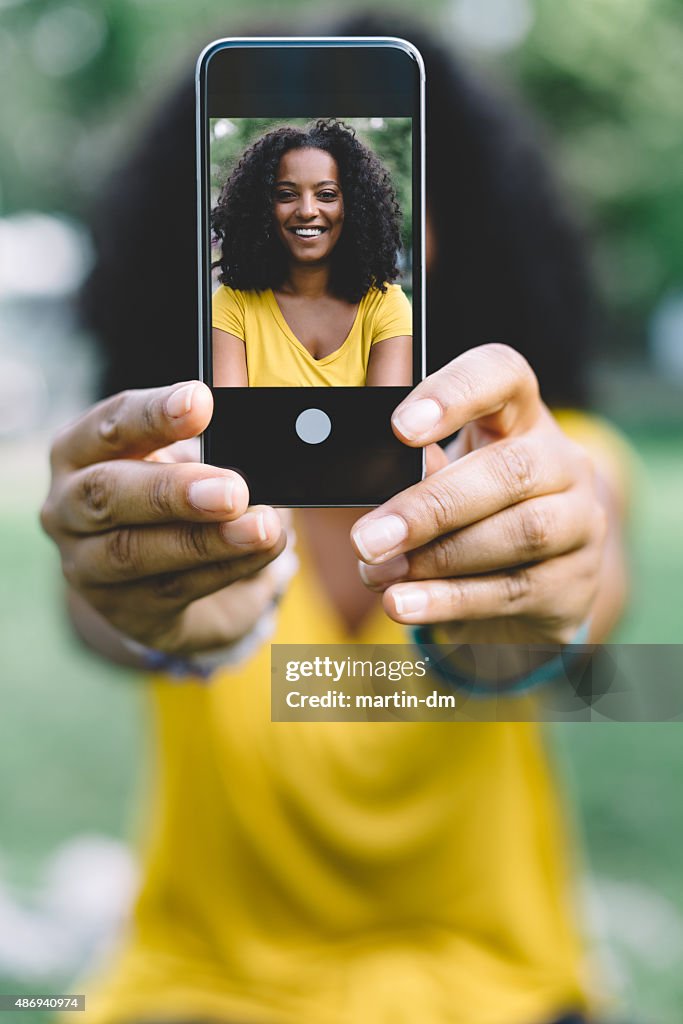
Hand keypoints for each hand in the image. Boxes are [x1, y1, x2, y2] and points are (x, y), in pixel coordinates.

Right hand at [41, 381, 287, 655]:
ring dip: (206, 539)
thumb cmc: (166, 497)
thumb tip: (266, 450)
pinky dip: (225, 567)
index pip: (110, 424)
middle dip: (174, 490)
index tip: (201, 401)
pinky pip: (173, 588)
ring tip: (260, 528)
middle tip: (233, 490)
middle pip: (109, 493)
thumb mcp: (179, 463)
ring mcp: (86, 563)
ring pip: (136, 551)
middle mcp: (68, 505)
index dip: (154, 414)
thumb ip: (212, 450)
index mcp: (80, 450)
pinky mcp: (122, 607)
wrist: (144, 578)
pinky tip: (261, 551)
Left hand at [352, 345, 609, 646]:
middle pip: (510, 468)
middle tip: (367, 538)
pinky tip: (405, 606)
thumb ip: (413, 474)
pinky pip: (514, 590)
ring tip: (379, 576)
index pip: (503, 374)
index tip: (400, 427)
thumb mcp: (440, 481)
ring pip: (520, 533)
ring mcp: (580, 521)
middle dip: (430, 506)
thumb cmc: (469, 515)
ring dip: (439, 558)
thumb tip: (368, 491)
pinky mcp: (576, 581)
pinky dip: (451, 601)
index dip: (455, 393)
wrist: (529, 585)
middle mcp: (562, 460)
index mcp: (519, 415)